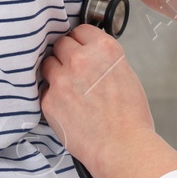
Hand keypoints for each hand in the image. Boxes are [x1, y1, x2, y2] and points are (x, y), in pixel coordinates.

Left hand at [40, 24, 152, 171]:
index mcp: (104, 49)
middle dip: (66, 55)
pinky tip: (68, 109)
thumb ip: (104, 61)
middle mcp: (80, 59)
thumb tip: (91, 58)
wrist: (122, 147)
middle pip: (61, 44)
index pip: (80, 30)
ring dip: (56, 73)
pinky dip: (54, 97)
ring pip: (48, 65)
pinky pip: (46, 91)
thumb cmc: (130, 118)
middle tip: (75, 71)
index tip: (80, 49)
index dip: (81, 41)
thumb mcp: (126, 75)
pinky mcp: (49, 100)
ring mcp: (62, 79)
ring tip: (69, 90)